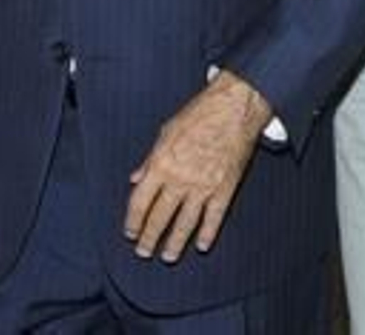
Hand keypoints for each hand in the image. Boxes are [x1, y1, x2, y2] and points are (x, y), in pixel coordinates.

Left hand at [125, 70, 271, 262]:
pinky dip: (208, 233)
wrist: (234, 108)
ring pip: (185, 223)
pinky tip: (202, 244)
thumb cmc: (200, 113)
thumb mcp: (166, 131)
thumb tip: (136, 177)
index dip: (133, 220)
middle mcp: (179, 179)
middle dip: (149, 238)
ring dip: (175, 243)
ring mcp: (203, 186)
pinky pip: (214, 217)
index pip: (140, 202)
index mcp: (161, 164)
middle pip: (159, 217)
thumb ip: (149, 159)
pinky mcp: (225, 188)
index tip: (130, 232)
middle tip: (144, 252)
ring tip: (168, 256)